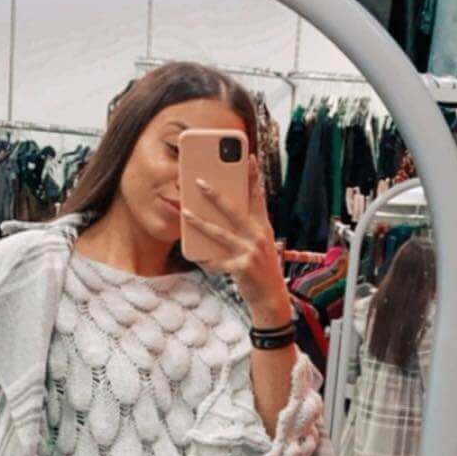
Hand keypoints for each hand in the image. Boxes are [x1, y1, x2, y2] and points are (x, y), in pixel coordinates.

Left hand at [183, 153, 292, 327]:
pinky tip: (195, 257)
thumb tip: (221, 215)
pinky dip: (205, 260)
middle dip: (215, 194)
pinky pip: (217, 262)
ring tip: (185, 213)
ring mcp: (250, 252)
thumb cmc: (261, 269)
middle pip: (234, 210)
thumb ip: (246, 229)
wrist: (271, 298)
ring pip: (220, 233)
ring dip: (200, 222)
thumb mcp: (259, 245)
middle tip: (199, 181)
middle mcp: (258, 236)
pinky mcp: (242, 268)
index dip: (254, 177)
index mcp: (263, 227)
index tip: (248, 158)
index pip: (258, 197)